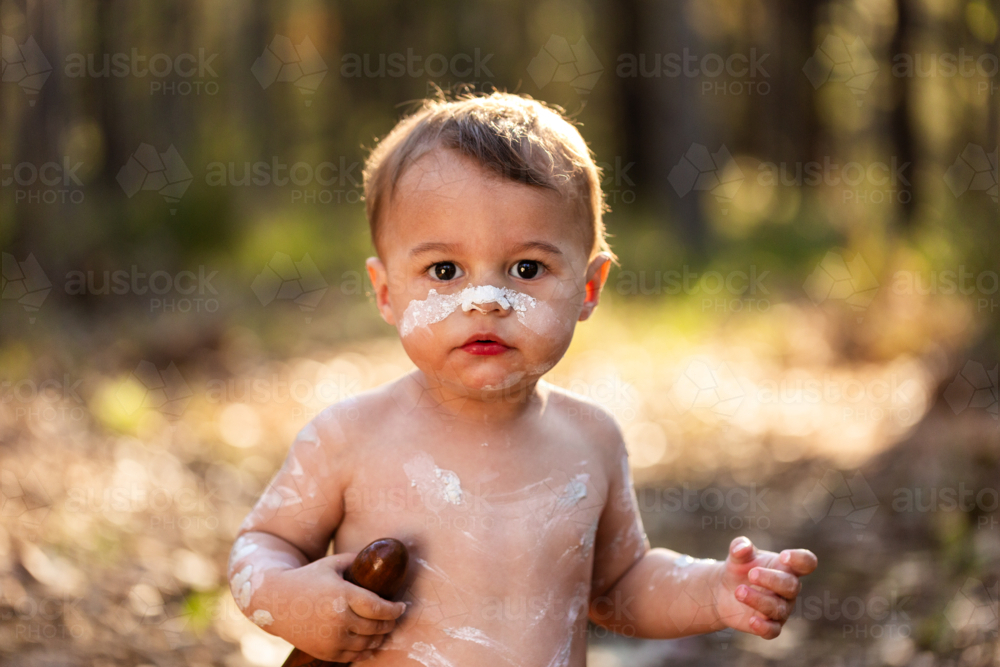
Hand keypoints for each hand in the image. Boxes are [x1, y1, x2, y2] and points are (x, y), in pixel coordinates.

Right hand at [250, 552, 406, 661]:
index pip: (380, 608)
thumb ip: (355, 560)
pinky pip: (354, 655)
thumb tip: (379, 557)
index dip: (395, 610)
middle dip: (390, 623)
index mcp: (343, 595)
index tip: (402, 607)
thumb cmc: (307, 579)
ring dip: (380, 637)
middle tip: (394, 617)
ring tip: (383, 629)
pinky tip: (370, 643)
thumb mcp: (331, 564)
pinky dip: (365, 650)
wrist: (276, 603)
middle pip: (377, 627)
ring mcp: (332, 638)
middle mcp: (339, 619)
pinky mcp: (325, 652)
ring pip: (368, 643)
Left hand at [713, 536, 816, 638]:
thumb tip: (741, 547)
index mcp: (786, 568)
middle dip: (772, 580)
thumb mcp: (738, 555)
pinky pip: (773, 631)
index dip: (800, 560)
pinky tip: (752, 621)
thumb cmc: (739, 568)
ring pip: (778, 608)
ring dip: (758, 600)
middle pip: (791, 586)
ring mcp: (781, 609)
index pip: (806, 563)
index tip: (783, 556)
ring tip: (739, 591)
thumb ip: (739, 547)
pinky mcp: (769, 625)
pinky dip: (764, 627)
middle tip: (751, 574)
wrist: (723, 589)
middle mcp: (788, 590)